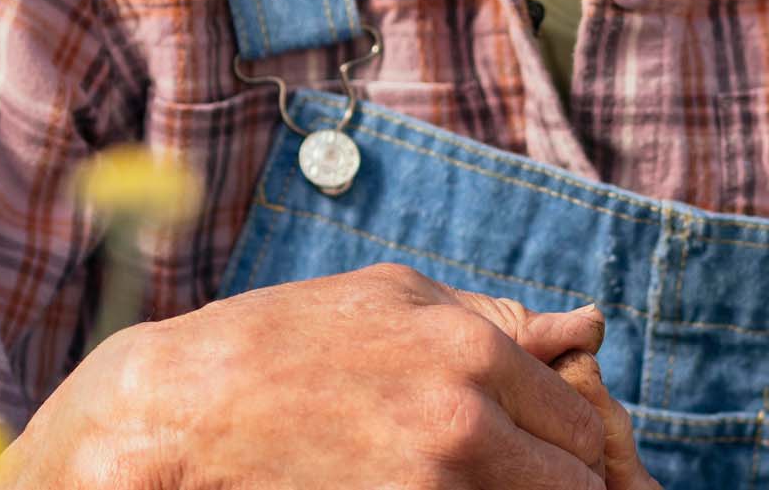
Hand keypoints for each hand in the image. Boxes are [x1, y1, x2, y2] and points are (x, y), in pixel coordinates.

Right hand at [0, 260, 657, 487]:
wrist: (183, 410)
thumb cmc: (290, 340)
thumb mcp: (395, 298)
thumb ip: (496, 317)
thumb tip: (585, 329)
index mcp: (473, 351)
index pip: (579, 427)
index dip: (568, 444)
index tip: (544, 450)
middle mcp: (465, 422)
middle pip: (572, 485)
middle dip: (551, 482)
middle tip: (509, 474)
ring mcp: (430, 488)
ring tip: (456, 478)